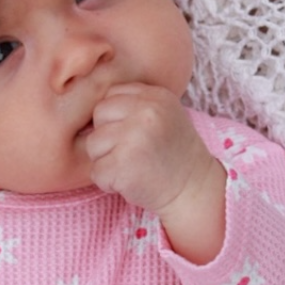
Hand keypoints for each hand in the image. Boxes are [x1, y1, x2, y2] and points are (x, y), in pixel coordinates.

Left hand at [85, 83, 226, 263]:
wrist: (193, 190)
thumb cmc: (172, 154)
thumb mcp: (163, 115)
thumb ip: (134, 103)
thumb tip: (91, 106)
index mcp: (154, 96)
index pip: (111, 95)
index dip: (115, 119)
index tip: (132, 136)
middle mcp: (146, 111)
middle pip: (99, 115)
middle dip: (107, 137)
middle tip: (130, 153)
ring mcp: (134, 137)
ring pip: (93, 144)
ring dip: (106, 161)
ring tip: (131, 167)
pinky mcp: (123, 165)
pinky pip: (96, 171)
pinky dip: (108, 183)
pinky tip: (129, 182)